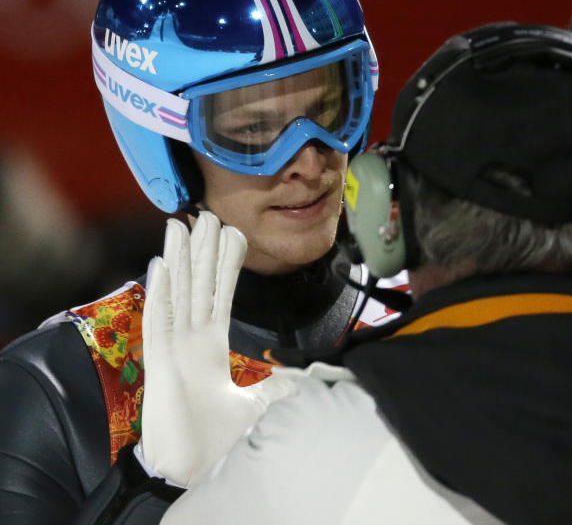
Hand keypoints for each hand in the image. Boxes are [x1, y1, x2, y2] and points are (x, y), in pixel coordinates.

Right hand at [140, 211, 296, 486]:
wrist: (193, 468)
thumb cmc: (217, 439)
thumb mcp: (257, 405)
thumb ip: (278, 388)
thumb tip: (304, 379)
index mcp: (211, 348)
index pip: (220, 296)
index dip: (224, 264)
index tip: (229, 232)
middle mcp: (191, 342)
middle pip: (198, 286)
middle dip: (201, 249)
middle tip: (204, 212)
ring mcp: (174, 350)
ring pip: (179, 293)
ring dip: (179, 259)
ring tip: (180, 224)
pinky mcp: (161, 364)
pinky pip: (159, 321)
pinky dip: (160, 293)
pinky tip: (161, 265)